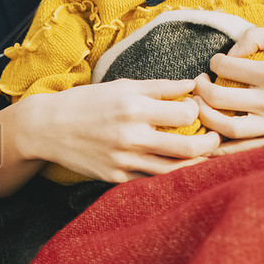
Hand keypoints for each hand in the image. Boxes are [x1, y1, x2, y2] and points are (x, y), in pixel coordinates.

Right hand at [25, 78, 221, 183]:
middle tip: (216, 138)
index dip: (200, 110)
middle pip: (189, 147)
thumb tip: (193, 84)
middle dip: (211, 143)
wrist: (47, 127)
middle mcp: (131, 136)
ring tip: (204, 155)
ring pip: (175, 170)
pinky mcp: (116, 177)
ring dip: (197, 164)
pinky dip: (170, 174)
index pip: (187, 112)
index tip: (200, 109)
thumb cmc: (87, 102)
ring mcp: (124, 160)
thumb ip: (159, 87)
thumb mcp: (122, 86)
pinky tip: (177, 166)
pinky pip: (152, 180)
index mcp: (134, 107)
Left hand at [193, 25, 263, 152]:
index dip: (215, 62)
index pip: (228, 68)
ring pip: (227, 128)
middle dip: (200, 89)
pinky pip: (241, 149)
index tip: (216, 62)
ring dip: (204, 117)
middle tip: (198, 83)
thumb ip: (256, 36)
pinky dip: (219, 146)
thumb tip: (230, 52)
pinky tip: (206, 135)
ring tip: (199, 105)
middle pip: (220, 99)